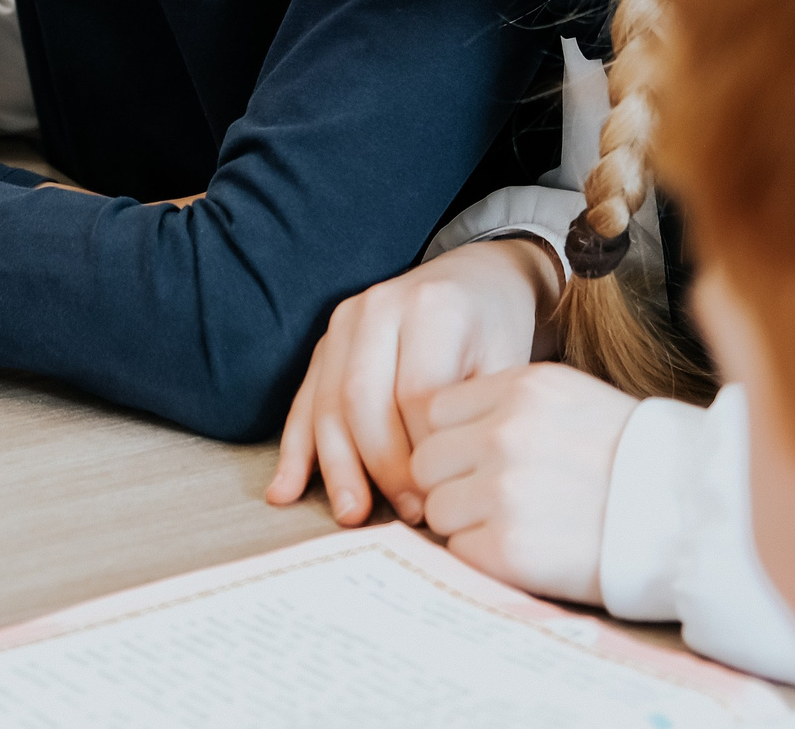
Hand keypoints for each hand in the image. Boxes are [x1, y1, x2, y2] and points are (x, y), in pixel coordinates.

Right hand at [266, 238, 558, 525]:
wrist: (475, 279)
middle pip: (363, 398)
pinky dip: (294, 451)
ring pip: (327, 403)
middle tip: (409, 512)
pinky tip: (285, 491)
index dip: (426, 451)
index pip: (417, 393)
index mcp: (433, 307)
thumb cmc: (496, 331)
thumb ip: (481, 415)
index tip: (443, 493)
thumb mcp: (509, 363)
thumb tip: (453, 489)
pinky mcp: (324, 343)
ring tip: (352, 515)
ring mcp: (343, 323)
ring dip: (337, 467)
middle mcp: (378, 307)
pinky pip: (303, 401)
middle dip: (381, 465)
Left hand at [409, 361, 638, 604]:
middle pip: (426, 460)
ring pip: (435, 508)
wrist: (692, 518)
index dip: (452, 439)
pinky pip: (458, 549)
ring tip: (516, 524)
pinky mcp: (508, 548)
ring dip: (464, 522)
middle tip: (493, 499)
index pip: (434, 409)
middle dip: (451, 482)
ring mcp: (504, 491)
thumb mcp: (571, 399)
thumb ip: (506, 405)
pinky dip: (483, 554)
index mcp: (522, 388)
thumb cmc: (633, 459)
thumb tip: (445, 431)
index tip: (477, 458)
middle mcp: (506, 433)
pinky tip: (525, 548)